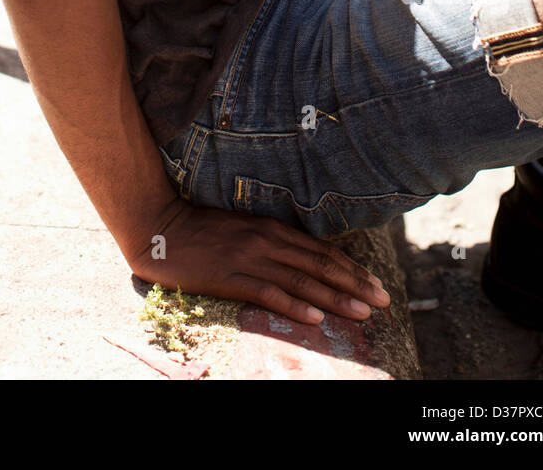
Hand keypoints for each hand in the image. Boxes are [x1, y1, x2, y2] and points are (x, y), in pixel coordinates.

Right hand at [128, 196, 390, 324]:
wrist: (160, 226)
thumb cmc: (201, 229)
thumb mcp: (243, 229)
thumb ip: (272, 241)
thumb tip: (305, 260)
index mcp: (272, 228)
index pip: (321, 250)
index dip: (351, 268)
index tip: (375, 283)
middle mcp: (267, 240)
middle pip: (320, 264)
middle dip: (355, 284)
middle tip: (382, 301)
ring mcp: (249, 258)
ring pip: (302, 280)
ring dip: (335, 297)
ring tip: (362, 312)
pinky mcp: (230, 276)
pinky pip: (268, 293)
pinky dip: (295, 305)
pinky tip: (315, 316)